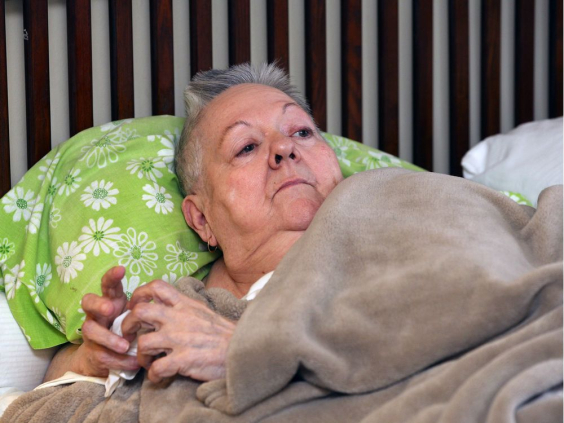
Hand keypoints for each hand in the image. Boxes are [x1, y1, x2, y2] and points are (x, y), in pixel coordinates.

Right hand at [71, 266, 139, 376]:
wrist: (104, 359)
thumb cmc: (126, 330)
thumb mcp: (136, 317)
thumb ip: (145, 309)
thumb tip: (165, 304)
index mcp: (110, 302)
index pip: (108, 285)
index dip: (112, 276)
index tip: (121, 269)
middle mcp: (97, 315)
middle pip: (88, 302)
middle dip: (98, 304)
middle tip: (110, 309)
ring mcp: (92, 333)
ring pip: (90, 330)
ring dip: (109, 338)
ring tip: (125, 346)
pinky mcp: (92, 353)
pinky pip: (101, 355)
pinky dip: (118, 360)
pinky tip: (132, 363)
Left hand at [121, 279, 235, 382]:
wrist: (243, 348)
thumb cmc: (224, 333)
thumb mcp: (204, 311)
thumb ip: (185, 307)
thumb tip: (171, 306)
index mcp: (185, 304)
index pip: (156, 287)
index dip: (139, 294)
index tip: (135, 306)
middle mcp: (178, 318)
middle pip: (139, 312)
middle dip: (128, 325)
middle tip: (129, 336)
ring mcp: (179, 339)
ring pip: (143, 343)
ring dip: (141, 356)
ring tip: (148, 361)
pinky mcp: (182, 359)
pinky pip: (156, 369)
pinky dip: (153, 375)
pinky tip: (160, 376)